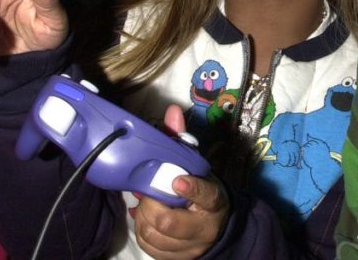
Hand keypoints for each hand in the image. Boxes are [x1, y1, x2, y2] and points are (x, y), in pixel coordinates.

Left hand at [133, 105, 229, 258]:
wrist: (216, 227)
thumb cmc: (202, 191)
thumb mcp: (198, 167)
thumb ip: (183, 141)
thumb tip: (172, 111)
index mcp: (214, 200)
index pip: (206, 195)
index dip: (191, 189)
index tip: (177, 180)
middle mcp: (206, 228)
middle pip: (170, 222)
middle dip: (151, 206)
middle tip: (147, 193)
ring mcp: (191, 248)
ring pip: (155, 236)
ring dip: (142, 219)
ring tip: (145, 205)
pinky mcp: (177, 259)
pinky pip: (150, 248)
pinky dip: (141, 232)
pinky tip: (144, 219)